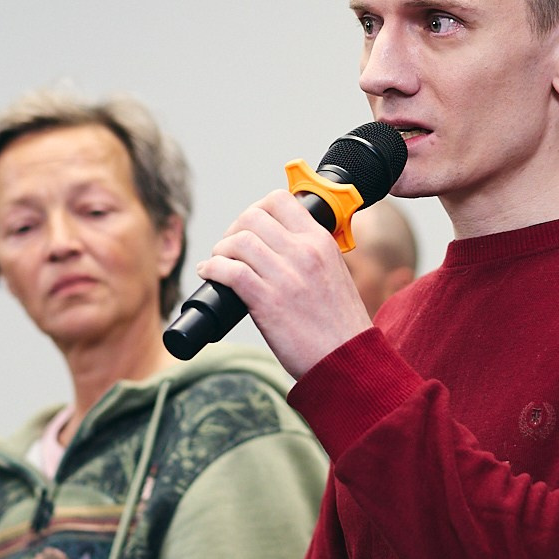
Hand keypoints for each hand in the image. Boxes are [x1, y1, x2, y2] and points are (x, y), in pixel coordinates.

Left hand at [199, 191, 373, 379]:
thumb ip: (311, 254)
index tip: (250, 227)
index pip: (279, 199)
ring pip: (238, 241)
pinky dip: (213, 269)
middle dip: (234, 230)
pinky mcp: (268, 301)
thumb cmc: (340, 324)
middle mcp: (304, 252)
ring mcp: (286, 276)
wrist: (348, 359)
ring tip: (218, 263)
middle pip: (252, 217)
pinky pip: (230, 271)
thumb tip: (278, 244)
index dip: (256, 209)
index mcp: (321, 241)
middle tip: (230, 248)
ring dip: (221, 250)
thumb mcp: (334, 273)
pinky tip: (209, 274)